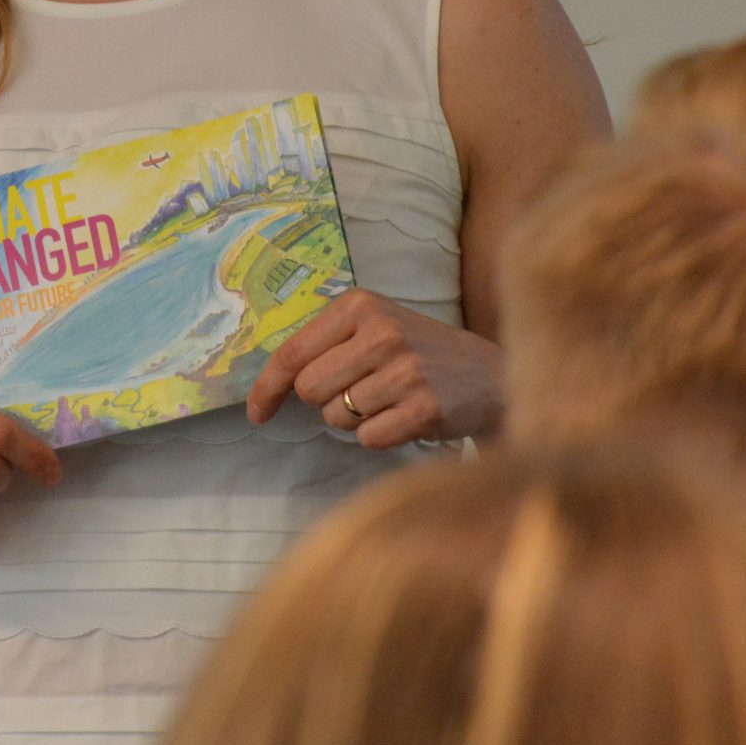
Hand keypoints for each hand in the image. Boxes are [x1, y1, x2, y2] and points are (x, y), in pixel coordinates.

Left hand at [244, 288, 505, 448]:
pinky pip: (368, 438)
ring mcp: (404, 370)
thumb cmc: (419, 352)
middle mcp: (381, 333)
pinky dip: (379, 436)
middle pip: (309, 390)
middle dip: (325, 400)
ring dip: (355, 419)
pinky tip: (404, 418)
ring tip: (389, 401)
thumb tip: (271, 384)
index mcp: (360, 306)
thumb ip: (326, 344)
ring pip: (337, 417)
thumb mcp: (374, 326)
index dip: (267, 387)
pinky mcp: (424, 407)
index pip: (292, 353)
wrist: (488, 373)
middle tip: (359, 391)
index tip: (257, 413)